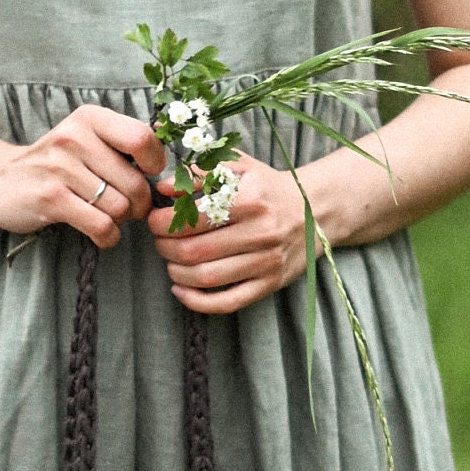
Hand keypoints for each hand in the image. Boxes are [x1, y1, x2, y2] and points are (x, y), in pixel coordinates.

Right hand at [0, 104, 164, 245]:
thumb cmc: (57, 165)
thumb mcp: (86, 139)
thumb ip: (123, 143)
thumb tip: (172, 161)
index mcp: (89, 118)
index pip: (143, 138)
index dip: (155, 164)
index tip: (146, 174)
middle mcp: (73, 137)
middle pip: (135, 182)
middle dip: (140, 204)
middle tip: (128, 208)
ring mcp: (59, 168)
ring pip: (120, 207)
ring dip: (121, 221)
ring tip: (106, 216)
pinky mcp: (50, 199)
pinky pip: (101, 226)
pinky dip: (107, 237)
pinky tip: (100, 232)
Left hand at [148, 156, 314, 314]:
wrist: (315, 211)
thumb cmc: (268, 188)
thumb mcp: (239, 167)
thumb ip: (199, 171)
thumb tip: (163, 187)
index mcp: (251, 199)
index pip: (193, 217)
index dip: (162, 222)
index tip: (154, 219)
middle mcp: (262, 232)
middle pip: (196, 250)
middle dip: (165, 247)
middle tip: (159, 241)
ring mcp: (267, 262)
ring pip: (207, 278)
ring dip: (176, 272)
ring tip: (170, 261)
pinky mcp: (270, 284)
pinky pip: (228, 302)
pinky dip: (197, 302)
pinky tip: (180, 290)